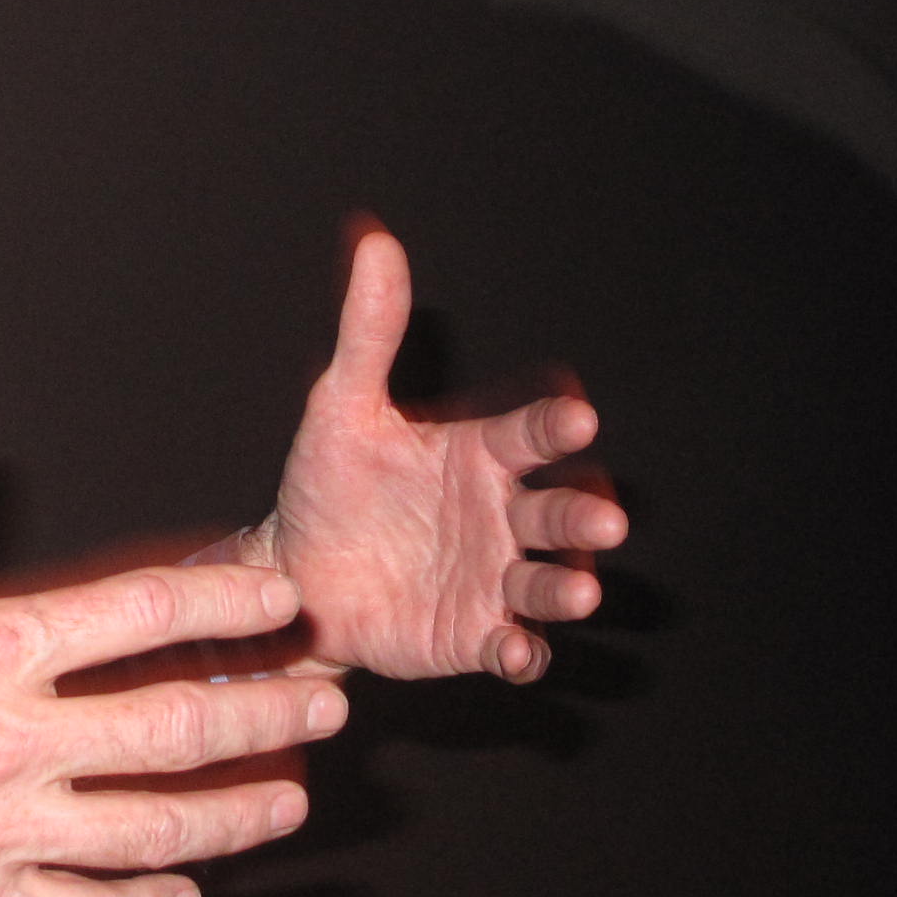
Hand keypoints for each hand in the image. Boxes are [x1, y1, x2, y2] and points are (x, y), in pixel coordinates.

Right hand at [0, 361, 341, 896]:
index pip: (142, 617)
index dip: (230, 606)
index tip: (286, 603)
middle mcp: (7, 746)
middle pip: (175, 729)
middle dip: (266, 713)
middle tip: (327, 702)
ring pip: (150, 831)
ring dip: (234, 815)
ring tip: (290, 800)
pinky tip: (181, 894)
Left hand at [242, 222, 627, 680]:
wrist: (290, 573)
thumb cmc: (326, 486)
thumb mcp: (341, 407)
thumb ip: (369, 334)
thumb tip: (376, 243)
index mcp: (479, 456)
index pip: (528, 436)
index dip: (553, 429)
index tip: (578, 420)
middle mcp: (499, 517)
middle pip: (554, 512)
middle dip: (581, 516)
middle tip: (605, 521)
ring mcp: (491, 579)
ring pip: (544, 582)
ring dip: (565, 588)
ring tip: (577, 592)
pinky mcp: (471, 635)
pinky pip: (508, 646)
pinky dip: (521, 652)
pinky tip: (518, 652)